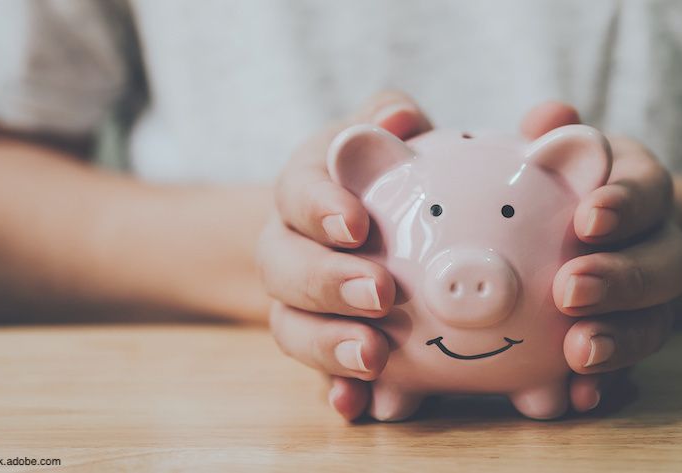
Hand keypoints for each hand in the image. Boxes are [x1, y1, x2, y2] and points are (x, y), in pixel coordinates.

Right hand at [257, 91, 432, 420]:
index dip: (320, 208)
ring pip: (291, 327)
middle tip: (381, 293)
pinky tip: (357, 406)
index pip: (297, 192)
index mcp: (303, 190)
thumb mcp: (380, 135)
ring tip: (375, 357)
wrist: (353, 228)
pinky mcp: (318, 346)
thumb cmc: (377, 172)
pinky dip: (334, 391)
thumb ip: (389, 116)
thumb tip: (397, 120)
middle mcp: (287, 247)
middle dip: (328, 282)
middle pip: (284, 268)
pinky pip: (316, 375)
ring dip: (329, 345)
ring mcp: (296, 304)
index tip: (357, 223)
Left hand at [522, 103, 681, 412]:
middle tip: (570, 289)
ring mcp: (650, 301)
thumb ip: (549, 131)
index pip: (649, 189)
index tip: (589, 217)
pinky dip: (608, 385)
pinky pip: (630, 370)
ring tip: (578, 354)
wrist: (589, 235)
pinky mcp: (630, 343)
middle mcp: (657, 244)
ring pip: (656, 322)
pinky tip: (578, 399)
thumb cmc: (558, 181)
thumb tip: (550, 117)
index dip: (626, 205)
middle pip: (666, 264)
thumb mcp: (555, 148)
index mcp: (640, 188)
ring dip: (620, 340)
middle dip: (623, 279)